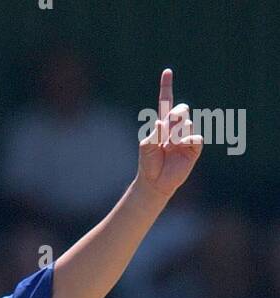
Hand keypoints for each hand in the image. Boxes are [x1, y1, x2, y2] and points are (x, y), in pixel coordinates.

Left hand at [137, 68, 202, 201]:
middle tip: (169, 127)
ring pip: (188, 123)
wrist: (155, 181)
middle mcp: (176, 128)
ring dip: (178, 132)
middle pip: (182, 108)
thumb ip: (154, 133)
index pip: (166, 101)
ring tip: (170, 145)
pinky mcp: (194, 148)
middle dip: (177, 114)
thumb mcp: (146, 146)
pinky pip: (196, 138)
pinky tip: (181, 146)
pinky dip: (188, 140)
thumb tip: (162, 123)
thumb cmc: (148, 163)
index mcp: (164, 123)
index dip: (167, 86)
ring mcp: (186, 137)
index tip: (167, 72)